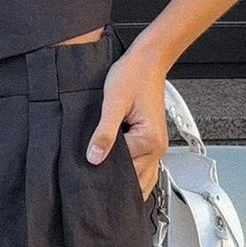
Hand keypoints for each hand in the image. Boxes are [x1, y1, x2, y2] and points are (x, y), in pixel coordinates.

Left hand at [85, 47, 167, 200]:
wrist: (148, 62)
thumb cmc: (133, 76)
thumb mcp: (113, 103)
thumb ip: (104, 132)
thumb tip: (94, 157)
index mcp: (148, 140)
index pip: (122, 168)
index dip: (103, 169)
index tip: (88, 169)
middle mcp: (157, 148)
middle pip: (134, 179)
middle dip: (115, 180)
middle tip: (94, 184)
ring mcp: (157, 147)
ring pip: (143, 179)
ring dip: (127, 183)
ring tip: (106, 183)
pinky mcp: (152, 142)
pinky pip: (145, 169)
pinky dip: (134, 175)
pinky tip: (120, 176)